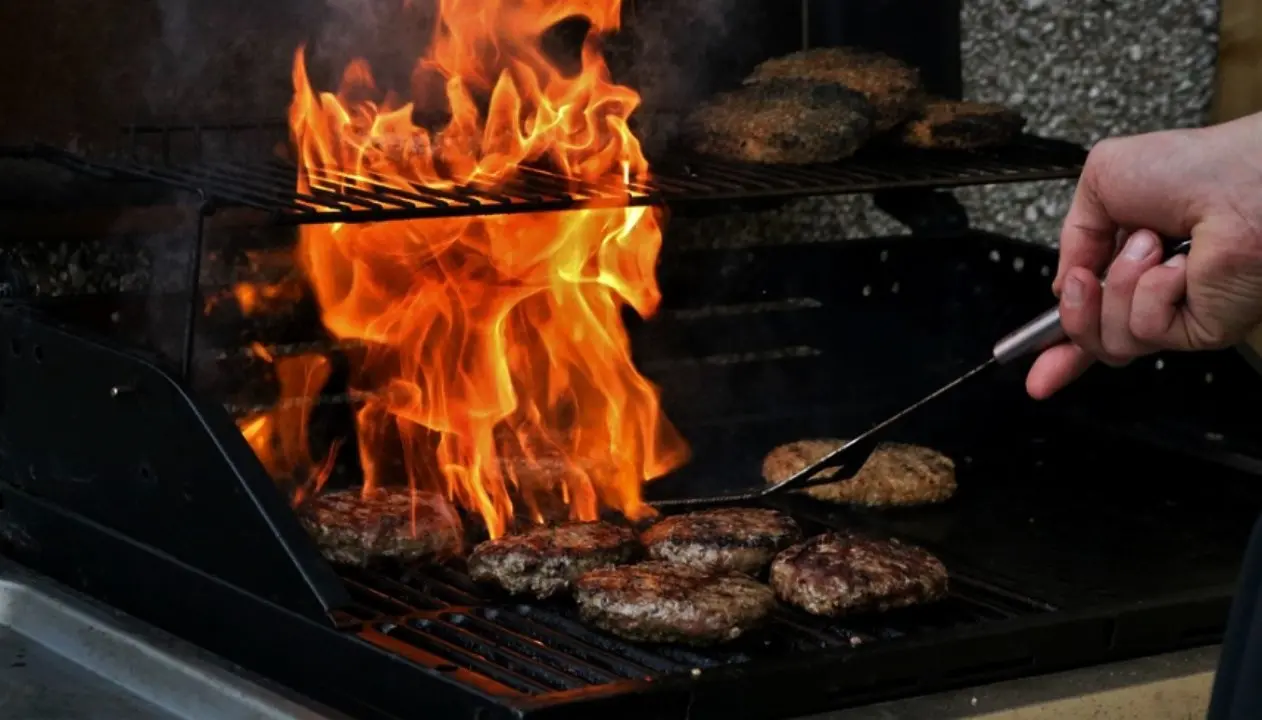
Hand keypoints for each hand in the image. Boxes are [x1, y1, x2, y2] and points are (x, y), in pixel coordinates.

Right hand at [1026, 113, 1261, 398]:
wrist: (1242, 179)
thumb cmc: (1196, 167)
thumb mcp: (1102, 180)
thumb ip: (1072, 235)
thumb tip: (1065, 283)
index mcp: (1133, 263)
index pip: (1091, 317)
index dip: (1058, 344)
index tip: (1030, 362)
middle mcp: (1156, 294)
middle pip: (1092, 340)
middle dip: (1074, 314)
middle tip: (1084, 281)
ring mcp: (1178, 315)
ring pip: (1111, 340)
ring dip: (1119, 285)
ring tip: (1150, 246)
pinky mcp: (1199, 331)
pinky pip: (1145, 331)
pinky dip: (1151, 292)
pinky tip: (1178, 266)